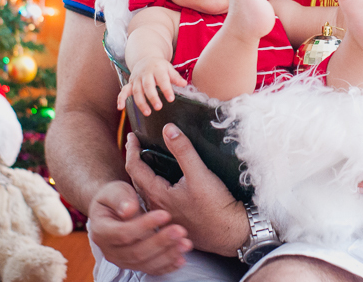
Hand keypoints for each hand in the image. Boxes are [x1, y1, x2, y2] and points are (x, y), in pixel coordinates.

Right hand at [87, 179, 191, 274]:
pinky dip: (167, 265)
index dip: (144, 226)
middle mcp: (110, 251)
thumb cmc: (115, 197)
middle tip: (180, 230)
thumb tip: (128, 210)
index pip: (123, 233)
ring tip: (185, 243)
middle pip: (136, 252)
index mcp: (101, 232)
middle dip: (160, 242)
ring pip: (146, 263)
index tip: (165, 214)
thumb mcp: (114, 190)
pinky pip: (152, 269)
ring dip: (168, 255)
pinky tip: (181, 259)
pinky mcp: (136, 265)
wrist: (116, 208)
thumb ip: (120, 198)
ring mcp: (123, 260)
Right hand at [118, 59, 186, 115]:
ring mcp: (136, 79)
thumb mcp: (169, 68)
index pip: (162, 79)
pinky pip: (124, 91)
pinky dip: (121, 99)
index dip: (166, 89)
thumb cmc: (159, 66)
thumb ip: (175, 77)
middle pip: (147, 86)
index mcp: (157, 69)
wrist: (145, 58)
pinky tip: (120, 107)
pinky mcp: (130, 84)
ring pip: (137, 91)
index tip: (171, 99)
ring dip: (141, 102)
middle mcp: (145, 74)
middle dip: (152, 97)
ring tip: (148, 112)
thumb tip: (184, 84)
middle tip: (158, 107)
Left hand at [126, 125, 249, 255]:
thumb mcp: (199, 174)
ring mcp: (164, 216)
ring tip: (147, 161)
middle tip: (136, 146)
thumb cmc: (215, 207)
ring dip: (143, 175)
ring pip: (146, 193)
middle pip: (137, 181)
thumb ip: (183, 150)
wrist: (230, 233)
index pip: (135, 168)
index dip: (132, 150)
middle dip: (135, 161)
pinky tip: (164, 183)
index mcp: (157, 195)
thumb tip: (168, 129)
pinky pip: (156, 201)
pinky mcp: (174, 220)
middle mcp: (156, 208)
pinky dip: (153, 186)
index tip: (132, 136)